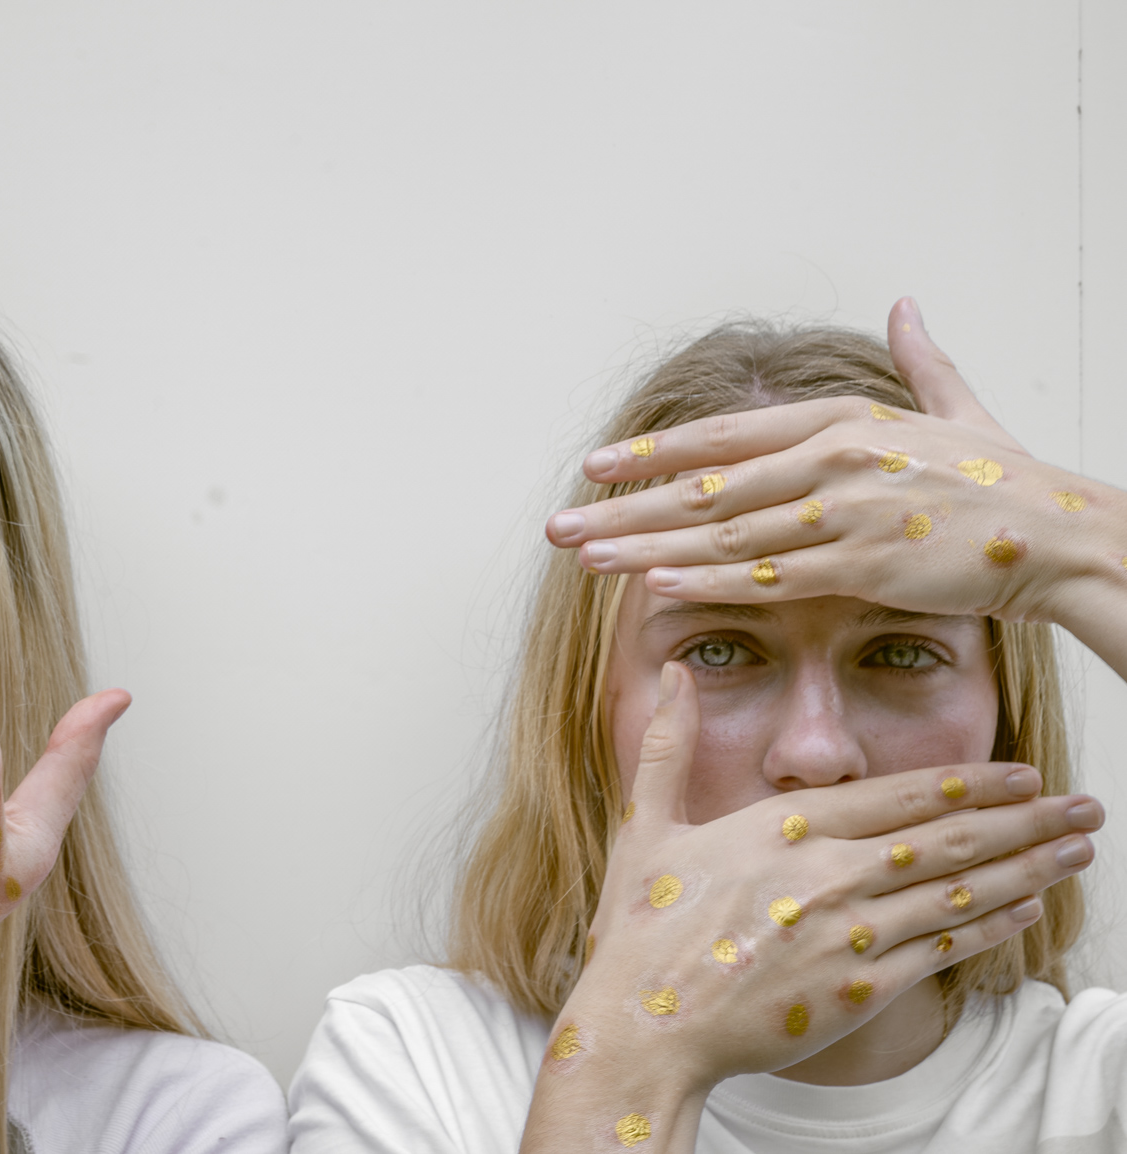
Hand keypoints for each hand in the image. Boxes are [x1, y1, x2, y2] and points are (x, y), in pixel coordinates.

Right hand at [519, 663, 1100, 1151]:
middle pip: (949, 839)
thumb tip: (671, 674)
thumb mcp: (645, 824)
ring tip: (1076, 850)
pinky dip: (990, 928)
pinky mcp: (859, 990)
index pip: (899, 795)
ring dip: (1028, 870)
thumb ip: (667, 744)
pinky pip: (942, 952)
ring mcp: (851, 935)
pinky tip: (1025, 912)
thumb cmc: (641, 927)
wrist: (644, 1022)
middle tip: (1082, 804)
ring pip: (959, 893)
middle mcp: (830, 875)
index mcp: (783, 829)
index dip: (970, 782)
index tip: (1020, 772)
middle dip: (1027, 819)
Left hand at [546, 299, 1114, 626]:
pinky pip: (771, 577)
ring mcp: (846, 513)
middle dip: (622, 509)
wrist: (1066, 536)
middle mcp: (833, 458)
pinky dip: (712, 582)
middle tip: (557, 524)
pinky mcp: (865, 566)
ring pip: (725, 534)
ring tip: (585, 559)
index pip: (724, 435)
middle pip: (705, 487)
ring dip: (647, 548)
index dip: (651, 452)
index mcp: (844, 420)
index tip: (593, 466)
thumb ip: (922, 358)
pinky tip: (658, 586)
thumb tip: (906, 303)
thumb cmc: (1006, 481)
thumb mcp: (960, 407)